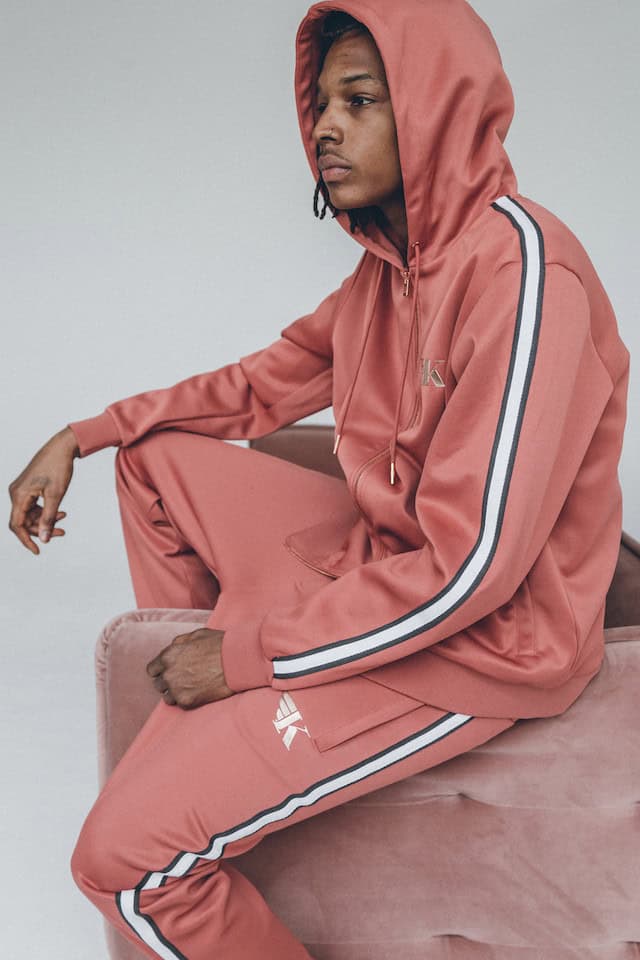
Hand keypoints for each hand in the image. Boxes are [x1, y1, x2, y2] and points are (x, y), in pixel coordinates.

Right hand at [8, 426, 79, 553]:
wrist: (62, 448)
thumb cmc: (58, 468)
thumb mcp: (56, 495)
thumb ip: (49, 518)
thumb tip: (44, 539)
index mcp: (19, 495)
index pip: (17, 525)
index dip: (26, 540)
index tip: (38, 551)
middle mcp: (16, 493)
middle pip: (23, 521)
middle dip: (41, 529)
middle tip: (61, 532)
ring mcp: (20, 490)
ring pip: (29, 514)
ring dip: (45, 520)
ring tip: (63, 519)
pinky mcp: (27, 488)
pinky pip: (32, 506)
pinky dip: (45, 511)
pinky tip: (60, 512)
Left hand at [146, 628, 234, 708]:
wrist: (236, 662)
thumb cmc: (219, 645)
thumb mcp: (196, 635)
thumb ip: (179, 643)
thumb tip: (173, 648)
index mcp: (168, 656)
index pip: (152, 669)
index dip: (161, 670)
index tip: (170, 671)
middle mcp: (168, 673)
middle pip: (159, 684)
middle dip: (169, 681)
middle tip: (184, 679)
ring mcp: (176, 689)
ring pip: (167, 697)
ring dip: (176, 693)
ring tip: (191, 687)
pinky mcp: (186, 701)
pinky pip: (180, 704)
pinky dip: (187, 699)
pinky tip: (199, 691)